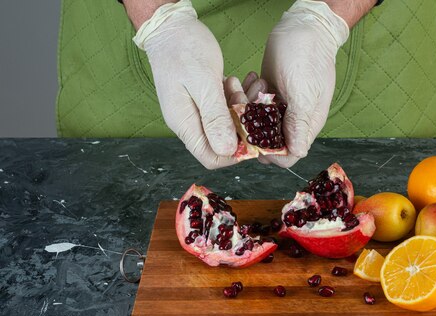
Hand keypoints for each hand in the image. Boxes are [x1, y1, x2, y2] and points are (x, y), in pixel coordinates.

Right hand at [132, 0, 237, 169]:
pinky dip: (238, 97)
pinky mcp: (204, 101)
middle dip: (244, 125)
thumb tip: (228, 151)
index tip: (253, 132)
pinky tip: (243, 81)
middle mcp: (190, 123)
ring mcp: (196, 113)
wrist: (171, 27)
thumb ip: (215, 117)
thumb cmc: (184, 49)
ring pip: (228, 124)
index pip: (211, 158)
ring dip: (243, 107)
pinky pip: (226, 109)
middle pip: (223, 143)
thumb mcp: (204, 83)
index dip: (235, 153)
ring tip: (249, 84)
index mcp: (185, 125)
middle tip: (252, 97)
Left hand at [258, 0, 349, 167]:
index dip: (270, 154)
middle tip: (242, 108)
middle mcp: (293, 120)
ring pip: (257, 125)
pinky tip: (247, 80)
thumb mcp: (304, 93)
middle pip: (269, 143)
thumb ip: (299, 123)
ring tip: (243, 88)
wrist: (303, 27)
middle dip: (252, 131)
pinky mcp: (268, 95)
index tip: (253, 140)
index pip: (288, 155)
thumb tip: (299, 153)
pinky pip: (253, 107)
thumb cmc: (308, 57)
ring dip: (245, 110)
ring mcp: (280, 108)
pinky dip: (246, 97)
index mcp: (307, 125)